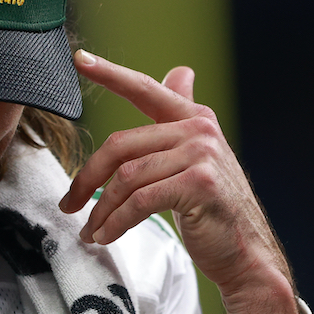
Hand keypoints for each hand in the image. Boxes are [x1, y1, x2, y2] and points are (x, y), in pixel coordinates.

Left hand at [60, 50, 297, 313]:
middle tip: (68, 203)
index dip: (110, 73)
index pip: (144, 89)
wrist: (246, 253)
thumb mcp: (197, 158)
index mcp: (194, 118)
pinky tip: (105, 236)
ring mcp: (201, 155)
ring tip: (89, 229)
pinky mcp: (198, 184)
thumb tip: (180, 71)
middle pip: (121, 144)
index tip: (80, 60)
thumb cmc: (213, 209)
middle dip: (87, 177)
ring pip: (127, 177)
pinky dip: (116, 222)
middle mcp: (199, 130)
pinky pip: (140, 201)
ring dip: (101, 209)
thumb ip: (180, 119)